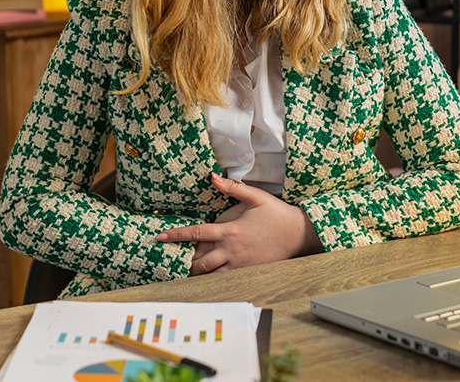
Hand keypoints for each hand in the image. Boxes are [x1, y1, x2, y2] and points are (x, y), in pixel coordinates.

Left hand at [156, 173, 321, 274]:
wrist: (298, 234)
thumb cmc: (277, 214)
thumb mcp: (256, 197)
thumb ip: (233, 188)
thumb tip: (213, 177)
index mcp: (230, 231)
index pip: (197, 233)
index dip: (177, 236)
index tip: (160, 237)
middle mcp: (232, 250)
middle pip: (199, 261)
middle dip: (182, 261)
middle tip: (169, 261)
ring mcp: (240, 264)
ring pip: (210, 275)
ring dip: (195, 274)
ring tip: (182, 273)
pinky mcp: (248, 272)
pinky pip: (225, 281)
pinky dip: (212, 282)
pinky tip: (205, 281)